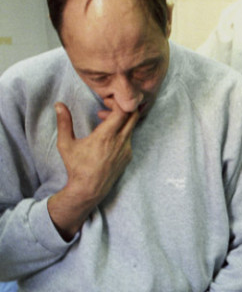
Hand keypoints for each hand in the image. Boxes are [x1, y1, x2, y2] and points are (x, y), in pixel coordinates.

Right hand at [48, 101, 139, 239]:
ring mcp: (126, 150)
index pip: (123, 110)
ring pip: (131, 126)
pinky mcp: (128, 157)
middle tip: (107, 106)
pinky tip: (107, 135)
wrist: (89, 190)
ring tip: (102, 120)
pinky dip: (121, 131)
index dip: (117, 101)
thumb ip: (63, 122)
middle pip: (133, 116)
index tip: (105, 101)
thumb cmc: (76, 167)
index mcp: (107, 136)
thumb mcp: (66, 144)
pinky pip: (129, 138)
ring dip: (120, 119)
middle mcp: (121, 142)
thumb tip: (58, 104)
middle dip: (122, 106)